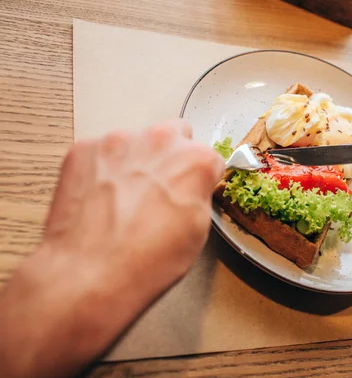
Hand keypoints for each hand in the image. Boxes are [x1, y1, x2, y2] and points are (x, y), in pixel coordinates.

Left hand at [0, 119, 224, 377]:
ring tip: (124, 200)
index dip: (200, 178)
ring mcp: (118, 141)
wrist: (90, 273)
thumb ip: (199, 194)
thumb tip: (191, 187)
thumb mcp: (198, 231)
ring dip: (135, 161)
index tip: (191, 191)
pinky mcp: (84, 149)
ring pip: (136, 141)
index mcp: (196, 160)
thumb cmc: (147, 260)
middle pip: (174, 135)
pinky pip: (101, 151)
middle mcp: (160, 140)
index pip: (209, 157)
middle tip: (159, 190)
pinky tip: (101, 199)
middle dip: (171, 157)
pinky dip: (103, 168)